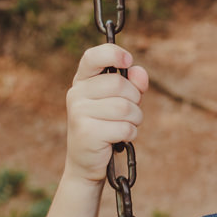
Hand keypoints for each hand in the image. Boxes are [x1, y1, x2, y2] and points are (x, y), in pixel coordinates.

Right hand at [64, 44, 149, 184]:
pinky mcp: (86, 132)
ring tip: (125, 126)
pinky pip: (124, 128)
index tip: (128, 59)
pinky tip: (120, 139)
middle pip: (118, 84)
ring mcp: (79, 112)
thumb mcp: (120, 101)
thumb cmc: (106, 126)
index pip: (93, 57)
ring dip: (135, 119)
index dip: (112, 53)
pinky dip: (130, 134)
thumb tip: (140, 72)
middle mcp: (76, 94)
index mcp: (82, 81)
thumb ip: (132, 84)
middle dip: (134, 99)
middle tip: (129, 113)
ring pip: (125, 108)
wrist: (86, 162)